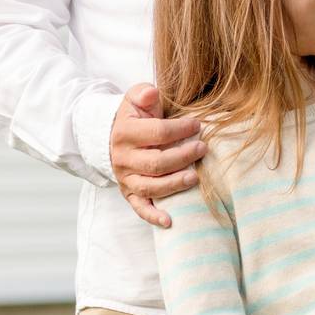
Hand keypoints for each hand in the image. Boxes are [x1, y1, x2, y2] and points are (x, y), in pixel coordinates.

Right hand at [110, 83, 205, 228]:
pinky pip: (139, 207)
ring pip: (150, 186)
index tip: (198, 125)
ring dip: (174, 184)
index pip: (156, 133)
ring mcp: (125, 178)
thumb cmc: (134, 116)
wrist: (112, 136)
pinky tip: (169, 221)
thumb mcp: (135, 98)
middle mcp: (122, 158)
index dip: (179, 129)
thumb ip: (143, 93)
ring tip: (195, 177)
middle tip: (202, 149)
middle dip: (182, 156)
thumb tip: (152, 94)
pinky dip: (153, 216)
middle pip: (155, 162)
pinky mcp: (128, 192)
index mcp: (124, 133)